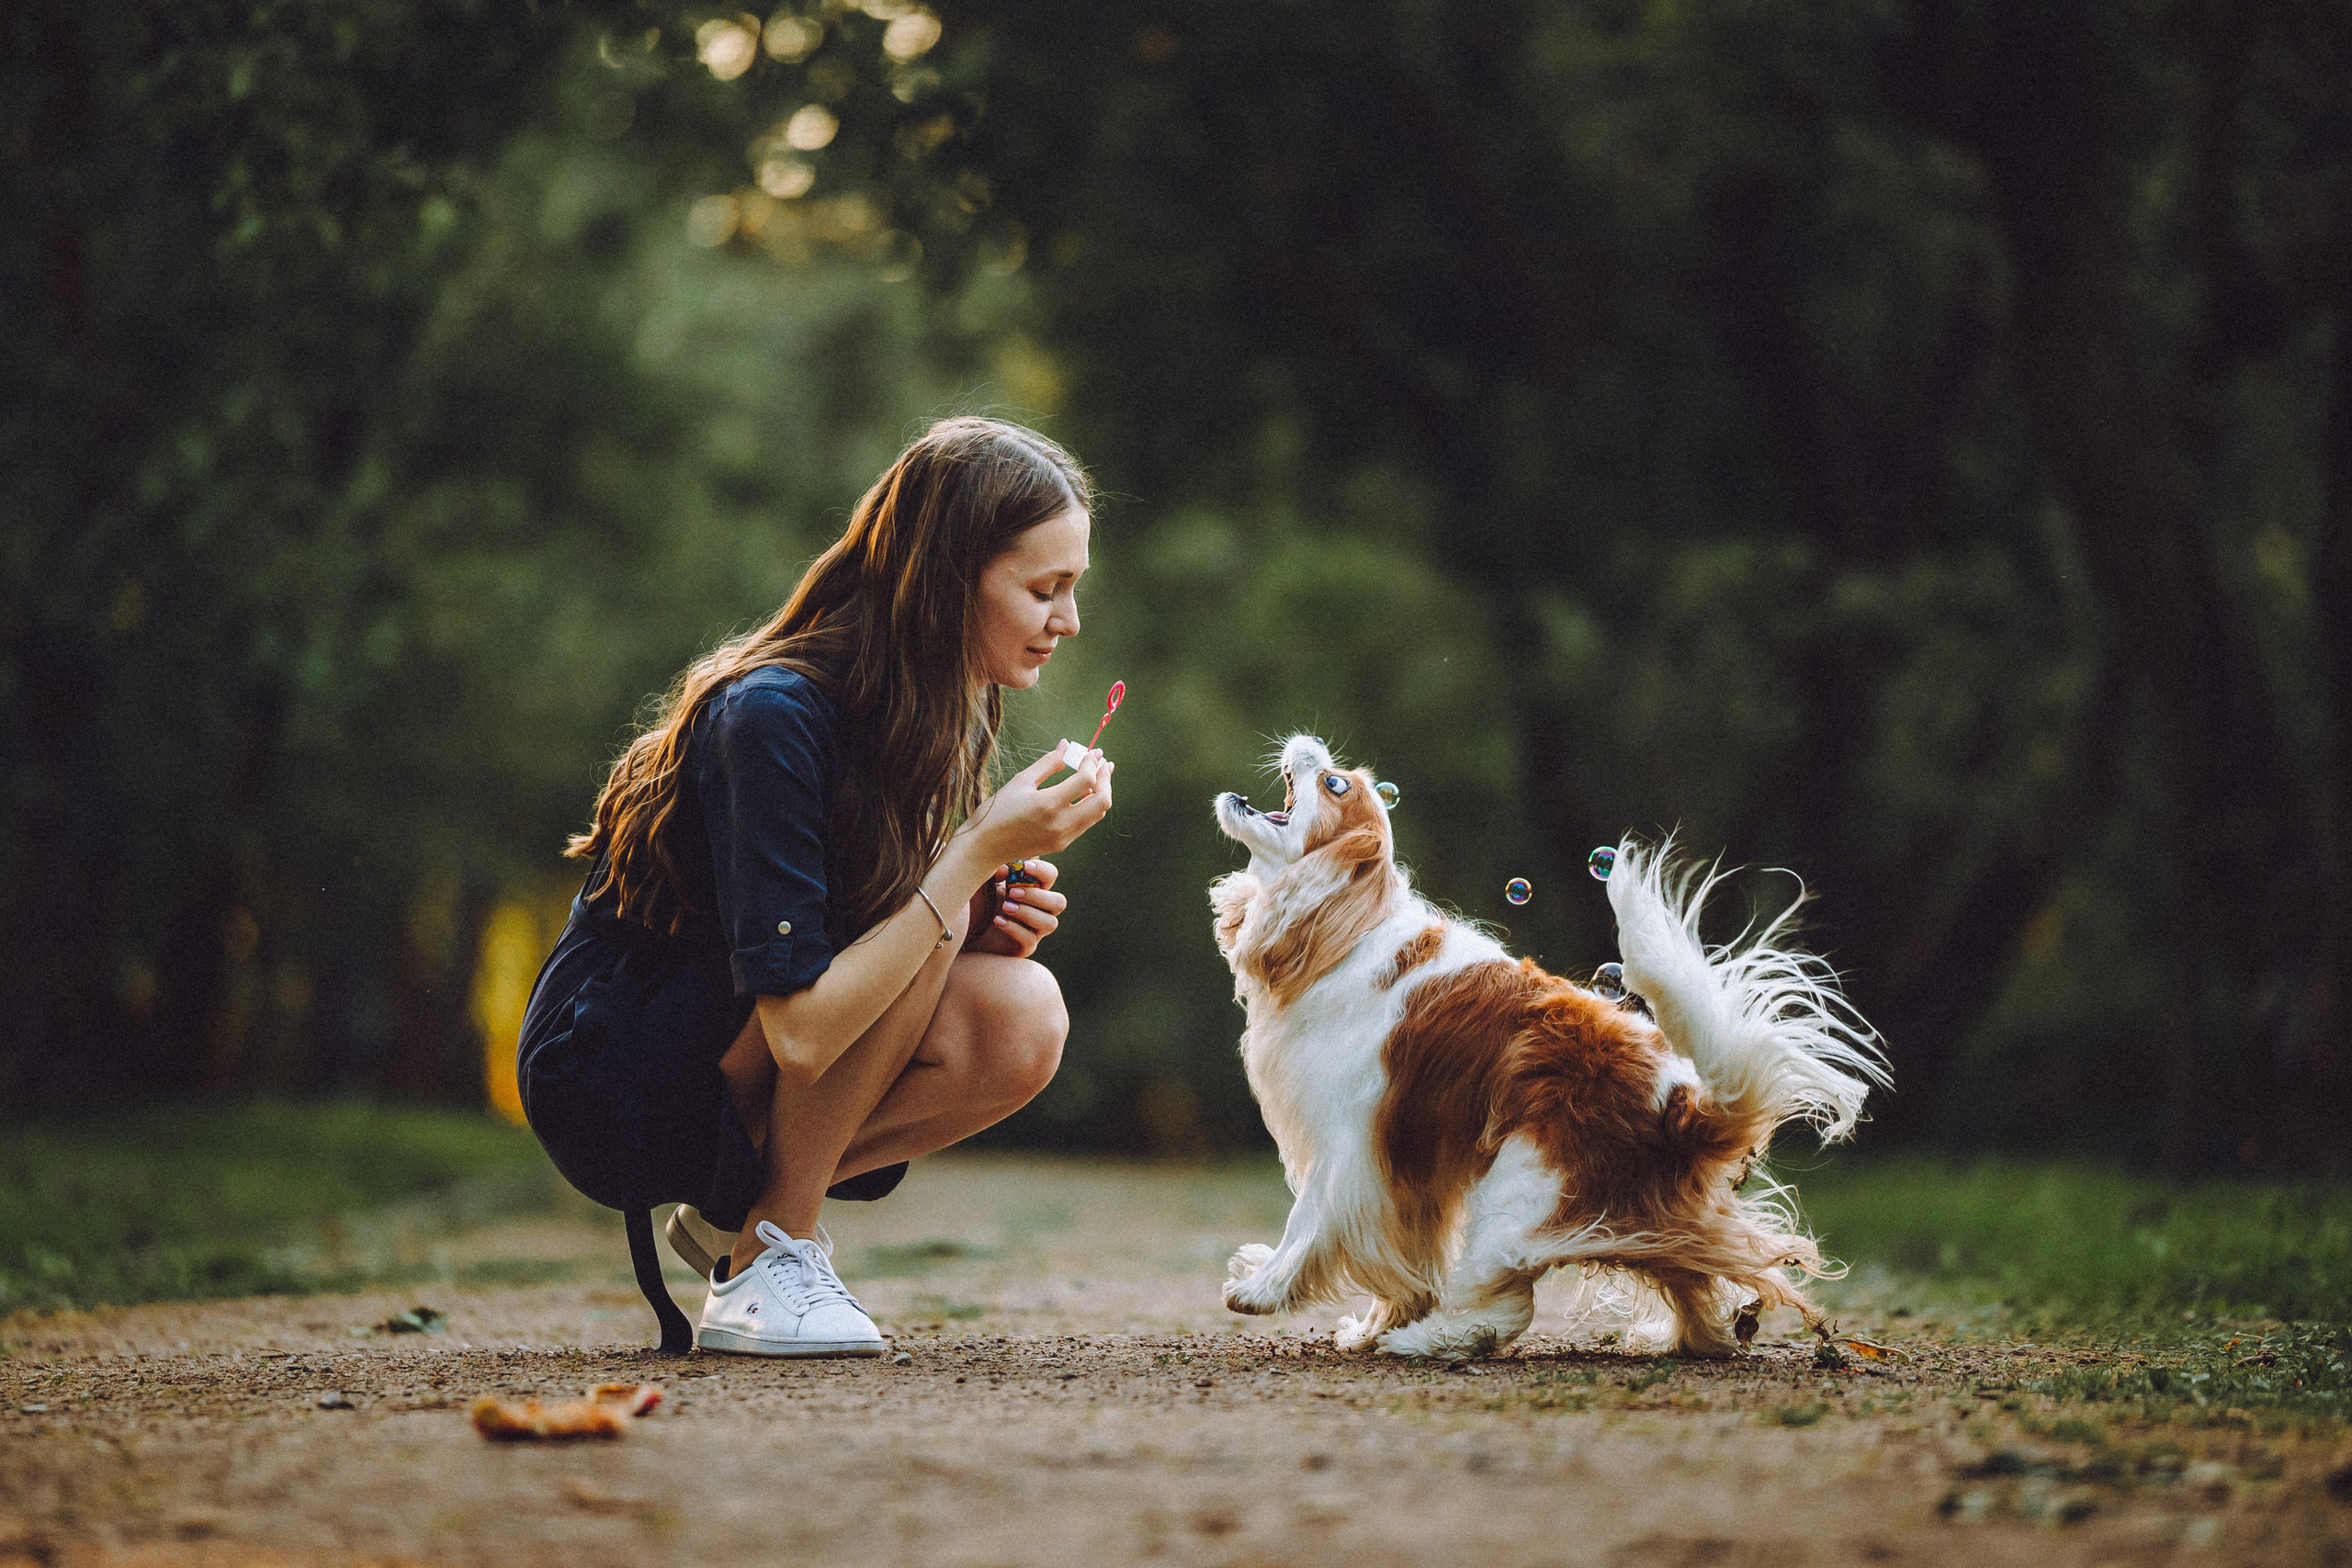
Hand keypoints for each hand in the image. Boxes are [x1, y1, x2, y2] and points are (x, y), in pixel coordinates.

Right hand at [958, 744, 1115, 868]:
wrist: (985, 847)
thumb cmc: (997, 811)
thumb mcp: (1020, 781)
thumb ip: (1047, 763)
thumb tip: (1066, 745)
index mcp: (1048, 804)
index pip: (1086, 780)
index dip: (1092, 763)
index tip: (1093, 752)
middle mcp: (1060, 823)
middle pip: (1102, 801)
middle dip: (1106, 779)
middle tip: (1103, 763)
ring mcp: (1063, 837)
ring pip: (1098, 813)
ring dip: (1101, 793)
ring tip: (1096, 775)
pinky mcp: (1062, 844)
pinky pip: (1086, 823)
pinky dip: (1090, 806)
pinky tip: (1082, 793)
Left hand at [964, 858, 1064, 957]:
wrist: (965, 930)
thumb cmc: (977, 901)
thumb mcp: (982, 882)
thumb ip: (993, 872)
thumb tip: (1007, 869)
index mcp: (1034, 888)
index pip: (1051, 876)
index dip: (1043, 870)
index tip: (1025, 865)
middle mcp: (1040, 910)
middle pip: (1059, 902)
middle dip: (1037, 896)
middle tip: (1012, 892)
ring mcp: (1034, 930)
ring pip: (1050, 923)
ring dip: (1028, 913)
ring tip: (1005, 907)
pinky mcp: (1024, 948)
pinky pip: (1030, 940)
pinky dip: (1015, 929)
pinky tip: (998, 921)